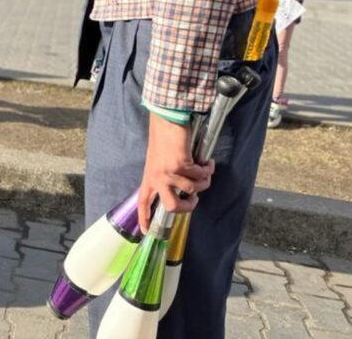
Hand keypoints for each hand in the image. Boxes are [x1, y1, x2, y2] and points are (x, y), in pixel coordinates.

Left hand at [136, 114, 213, 232]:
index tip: (146, 232)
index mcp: (149, 176)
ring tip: (205, 171)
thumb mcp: (159, 160)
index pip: (144, 202)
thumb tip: (184, 191)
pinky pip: (200, 175)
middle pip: (171, 207)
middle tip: (194, 200)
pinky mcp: (180, 164)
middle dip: (187, 208)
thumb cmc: (164, 138)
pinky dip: (207, 170)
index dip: (144, 218)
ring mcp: (168, 172)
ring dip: (203, 182)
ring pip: (192, 190)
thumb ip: (166, 176)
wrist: (166, 119)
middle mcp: (157, 177)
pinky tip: (207, 162)